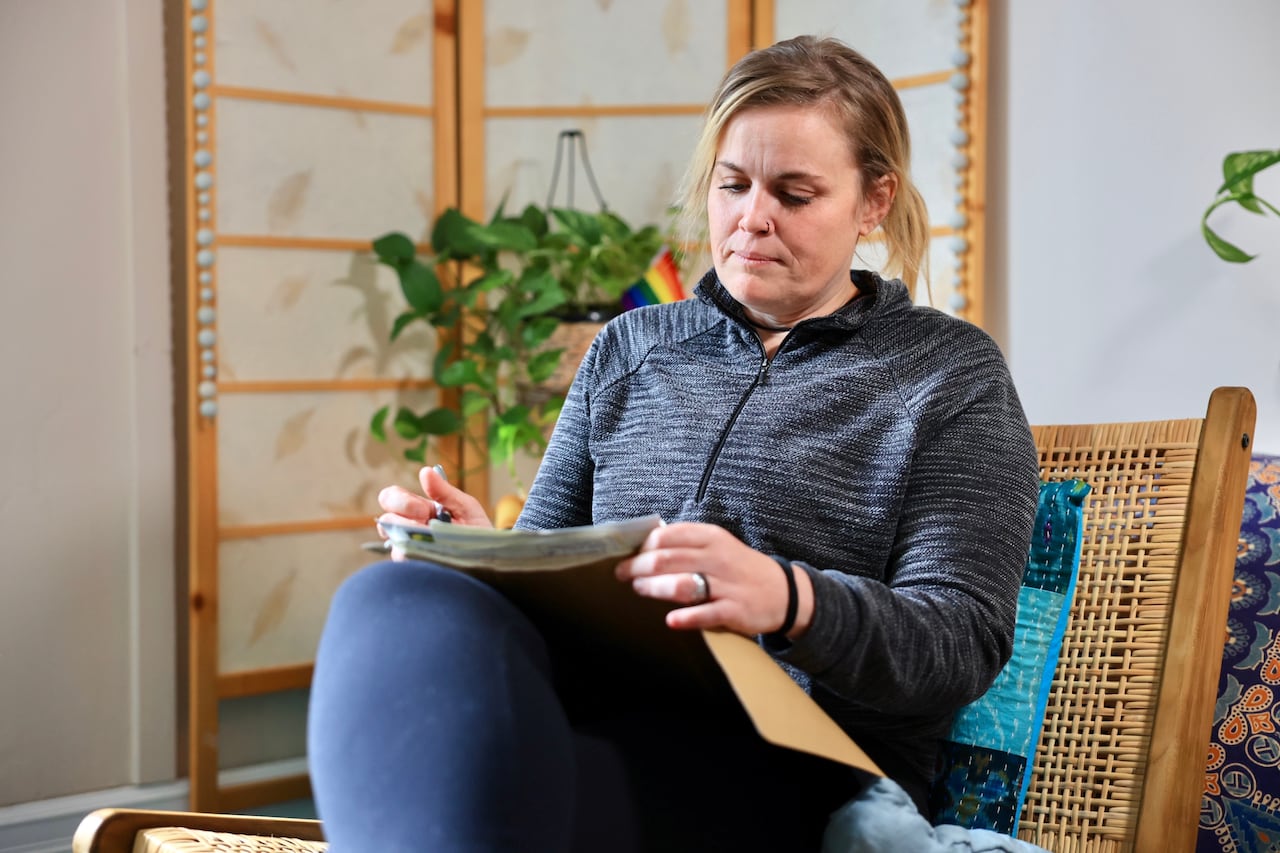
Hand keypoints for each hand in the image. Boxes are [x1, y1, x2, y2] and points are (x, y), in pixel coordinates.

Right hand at [377, 465, 492, 558]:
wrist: (490, 561)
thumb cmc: (477, 533)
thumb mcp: (466, 508)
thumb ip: (445, 491)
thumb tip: (425, 471)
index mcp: (418, 510)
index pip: (390, 498)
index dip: (401, 501)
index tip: (424, 509)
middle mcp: (408, 530)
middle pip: (384, 520)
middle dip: (403, 516)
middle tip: (425, 522)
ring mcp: (409, 551)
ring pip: (394, 542)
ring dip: (412, 538)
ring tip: (436, 541)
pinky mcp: (414, 569)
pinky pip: (404, 561)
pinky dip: (419, 556)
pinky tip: (436, 556)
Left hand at [614, 522, 812, 636]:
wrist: (784, 592)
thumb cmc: (740, 568)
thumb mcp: (718, 545)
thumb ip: (687, 543)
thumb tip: (647, 543)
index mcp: (711, 537)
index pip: (668, 536)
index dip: (642, 545)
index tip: (625, 553)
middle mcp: (717, 558)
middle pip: (668, 559)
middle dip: (639, 567)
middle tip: (622, 574)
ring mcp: (726, 585)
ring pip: (682, 584)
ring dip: (654, 587)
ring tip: (639, 590)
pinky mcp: (734, 610)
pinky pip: (706, 613)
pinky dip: (687, 617)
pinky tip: (671, 620)